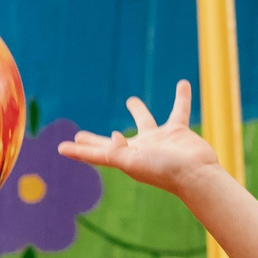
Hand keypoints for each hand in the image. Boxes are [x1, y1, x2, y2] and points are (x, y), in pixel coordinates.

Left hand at [57, 81, 225, 194]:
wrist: (196, 174)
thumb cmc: (163, 170)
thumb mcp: (133, 162)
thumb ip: (117, 151)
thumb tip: (112, 136)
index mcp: (125, 159)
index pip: (97, 154)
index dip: (79, 151)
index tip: (62, 147)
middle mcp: (140, 150)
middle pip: (112, 142)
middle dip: (96, 140)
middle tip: (80, 135)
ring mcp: (159, 140)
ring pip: (145, 121)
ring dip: (137, 110)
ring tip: (129, 99)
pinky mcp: (178, 131)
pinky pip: (179, 109)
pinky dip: (181, 97)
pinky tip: (182, 83)